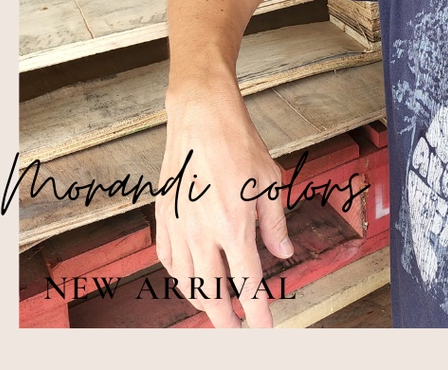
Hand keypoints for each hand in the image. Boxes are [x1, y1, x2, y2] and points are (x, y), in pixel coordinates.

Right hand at [154, 87, 292, 328]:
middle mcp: (203, 234)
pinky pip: (168, 261)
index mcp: (235, 226)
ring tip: (217, 312)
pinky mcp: (163, 218)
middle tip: (237, 331)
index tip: (264, 330)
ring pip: (188, 282)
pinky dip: (180, 278)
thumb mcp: (270, 182)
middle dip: (226, 319)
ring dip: (203, 303)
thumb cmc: (239, 144)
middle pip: (212, 293)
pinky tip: (190, 281)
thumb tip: (284, 253)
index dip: (256, 312)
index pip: (248, 283)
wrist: (202, 118)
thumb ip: (275, 224)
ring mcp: (179, 227)